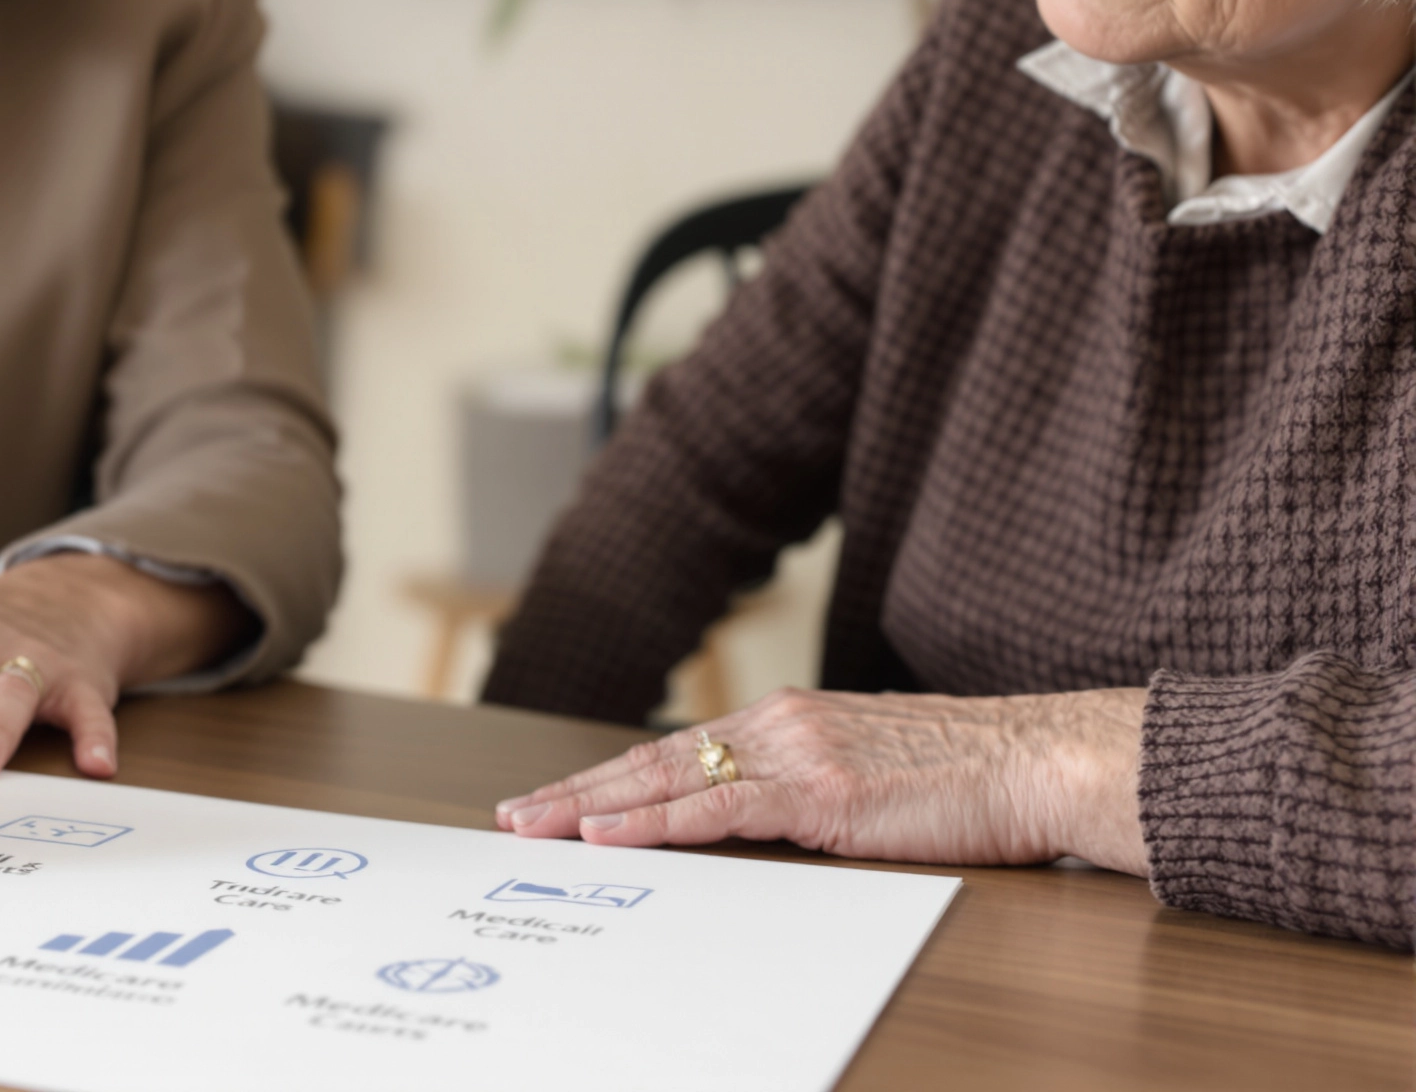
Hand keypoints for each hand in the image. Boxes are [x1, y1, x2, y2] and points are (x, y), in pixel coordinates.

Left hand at [492, 686, 1150, 873]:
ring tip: (535, 826)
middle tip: (513, 816)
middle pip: (653, 761)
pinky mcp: (823, 793)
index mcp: (789, 722)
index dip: (609, 777)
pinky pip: (721, 809)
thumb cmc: (972, 777)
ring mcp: (797, 754)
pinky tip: (611, 834)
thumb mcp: (871, 775)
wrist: (1042, 758)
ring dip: (593, 808)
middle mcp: (780, 726)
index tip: (556, 800)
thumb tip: (760, 824)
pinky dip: (657, 822)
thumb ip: (809, 791)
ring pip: (669, 780)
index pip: (677, 752)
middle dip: (577, 792)